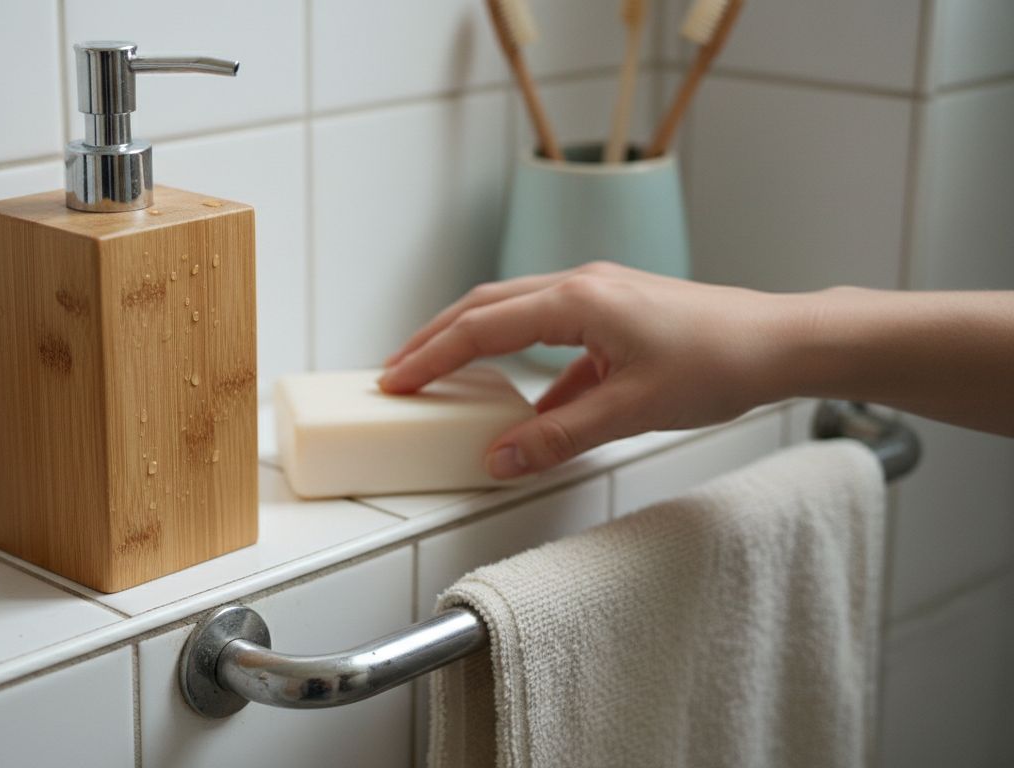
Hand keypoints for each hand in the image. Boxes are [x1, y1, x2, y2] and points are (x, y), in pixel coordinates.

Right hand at [379, 263, 796, 478]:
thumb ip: (559, 436)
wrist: (782, 342)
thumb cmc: (721, 360)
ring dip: (474, 343)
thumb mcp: (631, 410)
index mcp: (577, 300)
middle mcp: (581, 286)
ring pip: (515, 314)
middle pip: (486, 307)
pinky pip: (553, 334)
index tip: (395, 381)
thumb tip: (500, 457)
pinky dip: (525, 364)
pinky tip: (526, 405)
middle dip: (436, 339)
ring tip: (442, 375)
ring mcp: (600, 296)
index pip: (481, 327)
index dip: (432, 356)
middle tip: (397, 371)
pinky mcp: (617, 314)